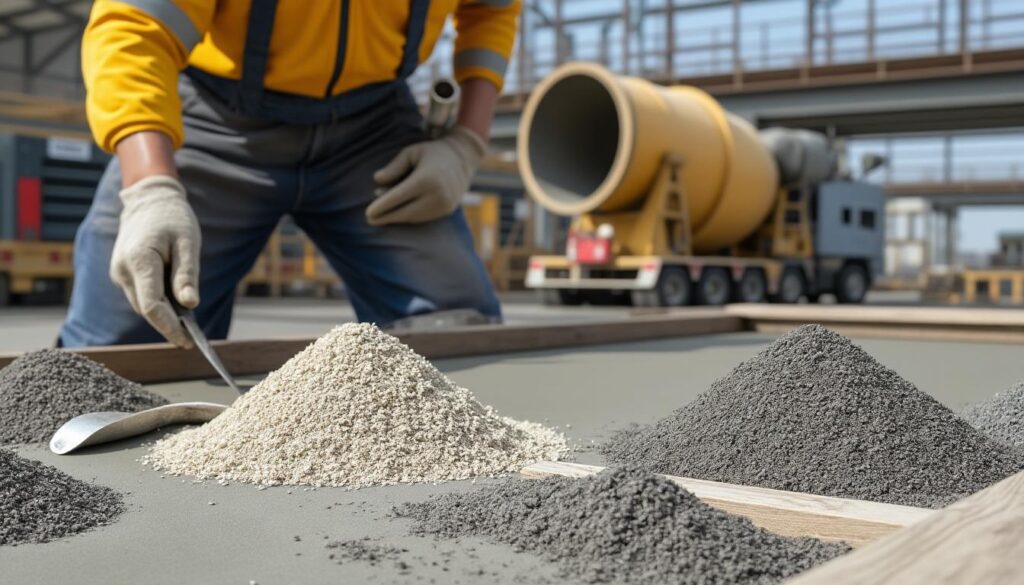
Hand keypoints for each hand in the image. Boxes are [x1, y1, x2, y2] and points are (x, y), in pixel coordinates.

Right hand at [110, 175, 199, 347]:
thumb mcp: (187, 242)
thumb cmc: (173, 219)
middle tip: (194, 336)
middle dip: (169, 324)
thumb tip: (191, 305)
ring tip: (188, 318)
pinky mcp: (122, 273)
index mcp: (139, 260)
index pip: (152, 306)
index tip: (187, 342)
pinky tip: (175, 301)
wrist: (149, 200)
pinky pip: (141, 295)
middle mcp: (123, 270)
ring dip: (164, 314)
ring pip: (142, 304)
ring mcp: (119, 272)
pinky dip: (158, 302)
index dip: (170, 327)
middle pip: (146, 309)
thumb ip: (186, 274)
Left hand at [367, 125, 485, 225]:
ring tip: (381, 215)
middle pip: (404, 212)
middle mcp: (437, 195)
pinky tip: (397, 213)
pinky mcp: (446, 211)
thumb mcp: (411, 152)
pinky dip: (408, 217)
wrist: (463, 159)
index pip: (398, 198)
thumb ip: (394, 167)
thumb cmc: (431, 153)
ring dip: (396, 217)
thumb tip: (376, 181)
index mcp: (426, 179)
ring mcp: (443, 205)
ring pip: (413, 217)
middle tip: (369, 220)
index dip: (381, 206)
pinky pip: (423, 217)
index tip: (367, 213)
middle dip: (386, 217)